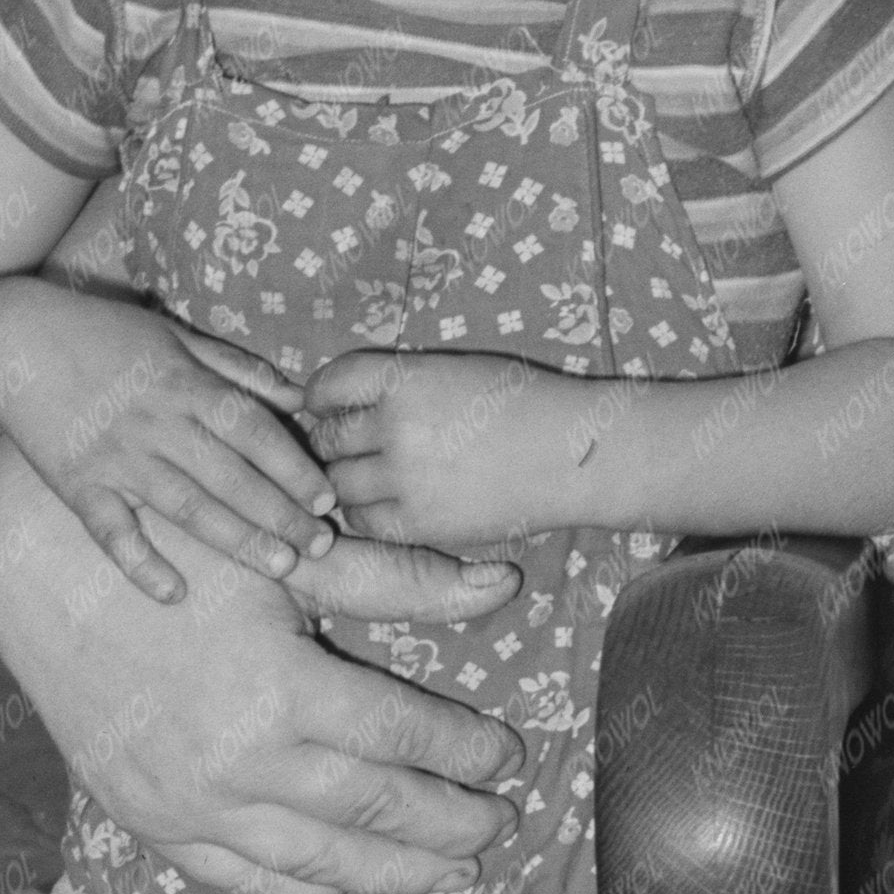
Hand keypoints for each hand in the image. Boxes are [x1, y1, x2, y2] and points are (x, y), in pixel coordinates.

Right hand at [0, 284, 324, 601]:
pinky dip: (141, 564)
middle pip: (231, 477)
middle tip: (321, 547)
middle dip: (281, 515)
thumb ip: (239, 369)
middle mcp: (158, 425)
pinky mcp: (78, 485)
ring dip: (237, 540)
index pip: (254, 432)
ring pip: (187, 507)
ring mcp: (117, 459)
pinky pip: (112, 533)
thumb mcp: (174, 336)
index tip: (328, 500)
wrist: (9, 344)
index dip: (294, 468)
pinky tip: (174, 592)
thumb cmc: (101, 337)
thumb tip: (300, 398)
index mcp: (186, 385)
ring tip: (281, 568)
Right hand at [0, 444, 518, 893]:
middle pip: (375, 811)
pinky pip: (238, 876)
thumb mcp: (290, 562)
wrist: (41, 576)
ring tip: (452, 869)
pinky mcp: (150, 821)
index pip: (404, 740)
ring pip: (317, 862)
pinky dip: (299, 888)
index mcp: (283, 692)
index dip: (467, 753)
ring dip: (393, 872)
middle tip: (500, 825)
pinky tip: (347, 887)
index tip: (509, 758)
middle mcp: (239, 764)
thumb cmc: (177, 553)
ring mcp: (189, 804)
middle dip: (450, 823)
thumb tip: (503, 584)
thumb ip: (401, 582)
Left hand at [306, 347, 603, 549]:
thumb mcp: (452, 370)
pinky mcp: (420, 523)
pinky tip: (390, 502)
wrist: (572, 455)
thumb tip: (335, 404)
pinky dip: (367, 512)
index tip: (328, 406)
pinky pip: (364, 520)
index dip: (321, 397)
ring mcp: (405, 480)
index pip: (329, 385)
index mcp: (404, 380)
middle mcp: (397, 427)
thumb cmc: (519, 403)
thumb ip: (394, 382)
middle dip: (332, 441)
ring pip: (338, 484)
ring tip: (371, 474)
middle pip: (327, 438)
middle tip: (348, 445)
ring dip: (346, 479)